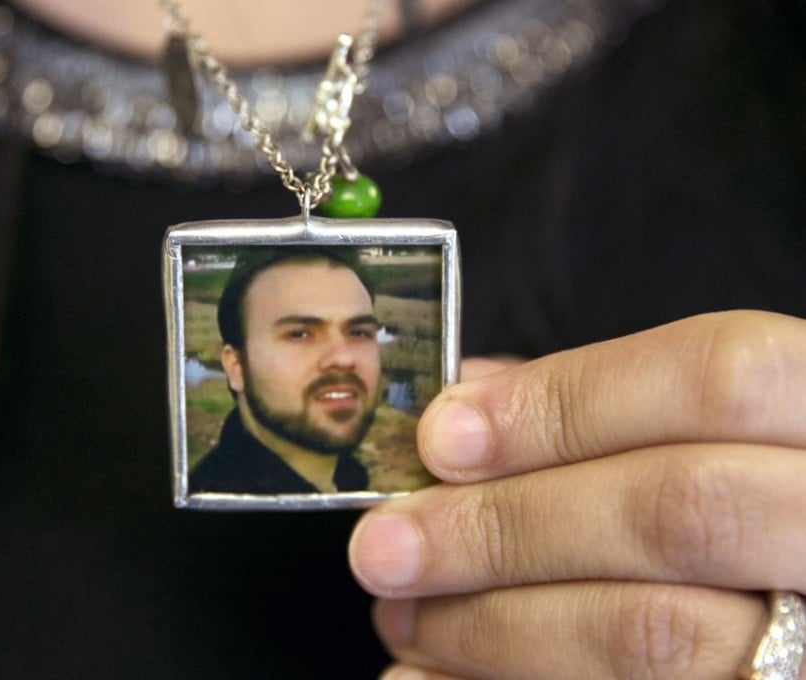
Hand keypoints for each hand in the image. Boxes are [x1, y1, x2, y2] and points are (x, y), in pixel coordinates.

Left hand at [348, 310, 805, 678]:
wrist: (804, 589)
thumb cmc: (756, 491)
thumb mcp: (721, 426)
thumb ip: (610, 403)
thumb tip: (473, 396)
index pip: (710, 380)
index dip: (563, 404)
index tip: (442, 436)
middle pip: (672, 512)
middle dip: (506, 528)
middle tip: (386, 547)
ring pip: (656, 633)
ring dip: (497, 627)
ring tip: (405, 617)